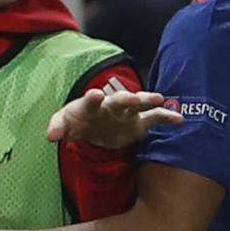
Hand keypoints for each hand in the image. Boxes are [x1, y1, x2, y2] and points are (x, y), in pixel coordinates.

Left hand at [47, 84, 183, 148]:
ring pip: (139, 105)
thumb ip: (58, 127)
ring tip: (159, 98)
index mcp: (92, 106)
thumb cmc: (79, 122)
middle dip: (126, 99)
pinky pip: (154, 118)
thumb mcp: (66, 125)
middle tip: (133, 98)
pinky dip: (166, 117)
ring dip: (148, 101)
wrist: (94, 126)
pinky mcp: (138, 124)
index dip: (93, 98)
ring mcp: (127, 114)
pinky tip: (179, 119)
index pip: (91, 101)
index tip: (96, 95)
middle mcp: (111, 106)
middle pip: (119, 100)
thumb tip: (50, 135)